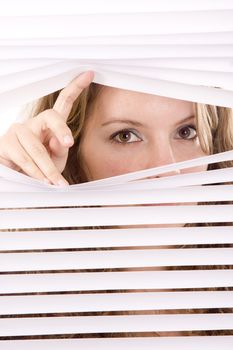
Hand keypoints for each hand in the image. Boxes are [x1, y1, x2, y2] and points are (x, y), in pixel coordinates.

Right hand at [0, 71, 93, 185]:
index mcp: (50, 125)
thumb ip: (61, 149)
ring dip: (47, 169)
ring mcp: (18, 131)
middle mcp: (34, 123)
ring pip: (36, 147)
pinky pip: (24, 158)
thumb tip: (60, 139)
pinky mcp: (6, 143)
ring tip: (55, 183)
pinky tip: (41, 180)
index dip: (75, 87)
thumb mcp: (57, 160)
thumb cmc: (42, 169)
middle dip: (62, 134)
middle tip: (68, 145)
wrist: (21, 181)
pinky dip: (35, 173)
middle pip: (51, 118)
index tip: (89, 73)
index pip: (63, 103)